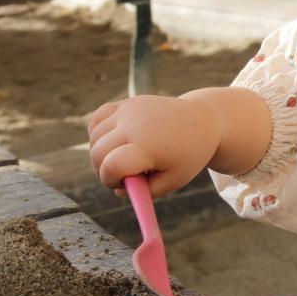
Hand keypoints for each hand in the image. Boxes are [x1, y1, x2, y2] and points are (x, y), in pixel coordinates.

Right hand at [87, 95, 219, 196]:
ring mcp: (129, 110)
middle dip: (103, 170)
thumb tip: (118, 190)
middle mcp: (134, 124)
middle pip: (97, 153)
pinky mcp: (126, 103)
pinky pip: (97, 119)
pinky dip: (97, 133)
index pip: (112, 166)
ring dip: (101, 153)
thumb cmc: (187, 155)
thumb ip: (144, 192)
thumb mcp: (173, 181)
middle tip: (122, 175)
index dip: (111, 181)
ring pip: (94, 137)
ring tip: (124, 158)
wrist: (202, 121)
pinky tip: (114, 141)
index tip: (123, 185)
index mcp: (149, 146)